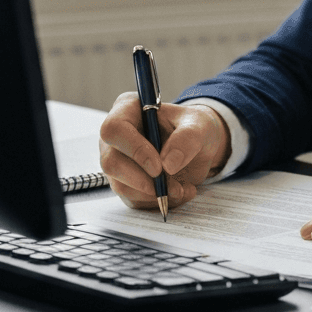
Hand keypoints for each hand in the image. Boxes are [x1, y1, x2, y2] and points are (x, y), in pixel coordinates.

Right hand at [99, 93, 229, 210]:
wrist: (199, 147)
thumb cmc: (194, 128)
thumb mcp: (200, 125)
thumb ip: (187, 138)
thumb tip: (168, 163)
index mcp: (128, 110)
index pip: (114, 129)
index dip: (134, 150)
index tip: (158, 166)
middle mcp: (117, 137)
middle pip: (111, 162)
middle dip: (143, 180)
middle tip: (172, 185)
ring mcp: (118, 161)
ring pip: (121, 185)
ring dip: (154, 193)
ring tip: (182, 188)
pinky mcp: (125, 183)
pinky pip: (134, 199)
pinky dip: (158, 201)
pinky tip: (178, 191)